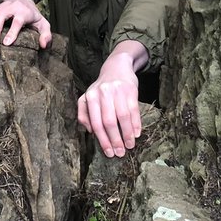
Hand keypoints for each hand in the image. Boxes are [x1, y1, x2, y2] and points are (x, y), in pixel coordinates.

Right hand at [0, 0, 52, 49]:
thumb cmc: (32, 15)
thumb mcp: (42, 24)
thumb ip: (46, 34)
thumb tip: (43, 45)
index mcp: (24, 11)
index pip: (17, 21)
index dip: (12, 32)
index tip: (6, 43)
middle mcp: (12, 6)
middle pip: (1, 16)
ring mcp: (2, 5)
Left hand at [78, 42, 147, 157]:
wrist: (116, 67)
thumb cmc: (101, 88)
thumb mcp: (87, 97)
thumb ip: (84, 113)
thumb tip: (90, 131)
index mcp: (90, 97)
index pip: (96, 123)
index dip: (103, 140)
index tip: (109, 153)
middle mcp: (103, 93)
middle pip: (109, 122)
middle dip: (115, 140)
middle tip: (120, 153)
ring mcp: (117, 91)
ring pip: (122, 117)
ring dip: (127, 134)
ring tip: (130, 146)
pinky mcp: (131, 90)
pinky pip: (134, 110)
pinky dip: (136, 124)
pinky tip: (136, 134)